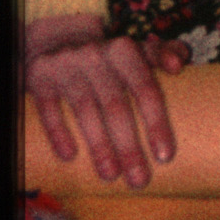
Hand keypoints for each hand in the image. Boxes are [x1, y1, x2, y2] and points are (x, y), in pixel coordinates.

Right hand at [23, 12, 184, 189]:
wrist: (58, 37)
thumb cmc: (108, 55)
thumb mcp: (135, 49)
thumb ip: (161, 53)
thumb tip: (180, 63)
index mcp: (124, 49)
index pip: (144, 87)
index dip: (155, 122)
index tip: (165, 156)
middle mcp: (96, 55)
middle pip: (116, 106)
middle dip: (129, 147)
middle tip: (139, 181)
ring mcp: (67, 66)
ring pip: (85, 111)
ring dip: (99, 147)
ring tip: (110, 176)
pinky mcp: (39, 77)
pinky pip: (49, 109)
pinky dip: (59, 133)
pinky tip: (69, 156)